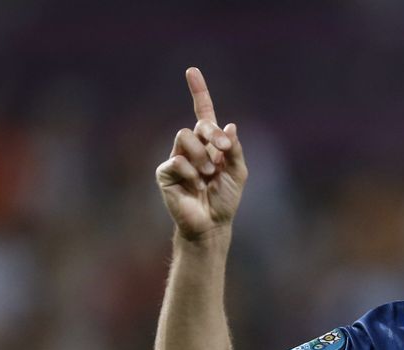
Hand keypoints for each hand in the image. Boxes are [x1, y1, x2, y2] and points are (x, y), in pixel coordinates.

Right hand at [155, 67, 247, 238]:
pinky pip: (176, 160)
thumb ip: (234, 150)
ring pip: (185, 137)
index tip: (192, 71)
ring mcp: (176, 158)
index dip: (198, 92)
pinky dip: (191, 172)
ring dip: (202, 157)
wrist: (212, 224)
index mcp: (210, 144)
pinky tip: (195, 185)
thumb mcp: (238, 173)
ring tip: (207, 176)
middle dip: (213, 135)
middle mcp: (191, 147)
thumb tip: (229, 125)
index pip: (203, 113)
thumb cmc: (225, 200)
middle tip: (223, 152)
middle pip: (198, 125)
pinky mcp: (165, 172)